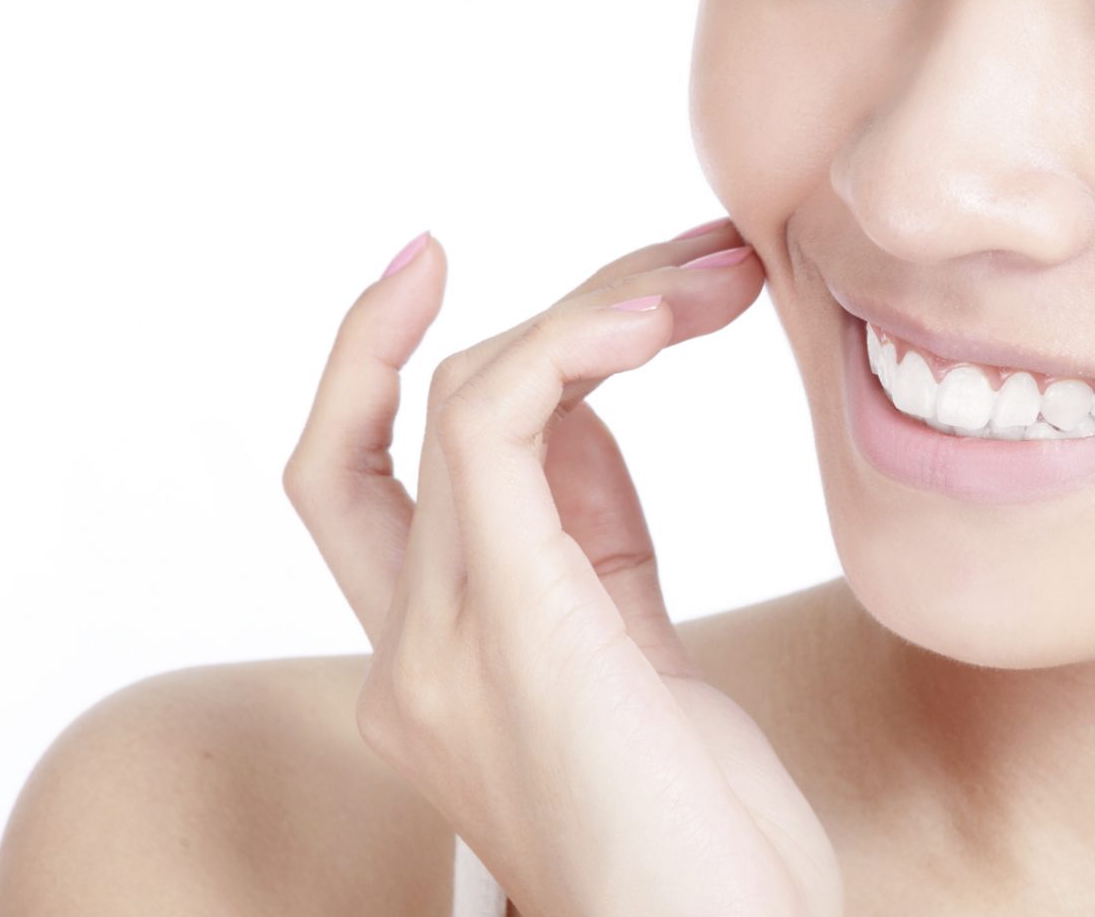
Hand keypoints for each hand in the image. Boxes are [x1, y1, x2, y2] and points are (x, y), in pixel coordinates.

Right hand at [281, 225, 842, 916]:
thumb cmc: (708, 842)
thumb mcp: (647, 667)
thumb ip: (595, 551)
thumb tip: (588, 419)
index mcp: (443, 660)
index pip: (379, 479)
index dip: (386, 361)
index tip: (456, 267)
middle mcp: (412, 651)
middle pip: (387, 427)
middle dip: (523, 311)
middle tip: (681, 253)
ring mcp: (440, 644)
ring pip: (459, 397)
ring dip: (596, 305)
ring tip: (714, 273)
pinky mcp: (507, 625)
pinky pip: (490, 426)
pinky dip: (566, 341)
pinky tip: (653, 316)